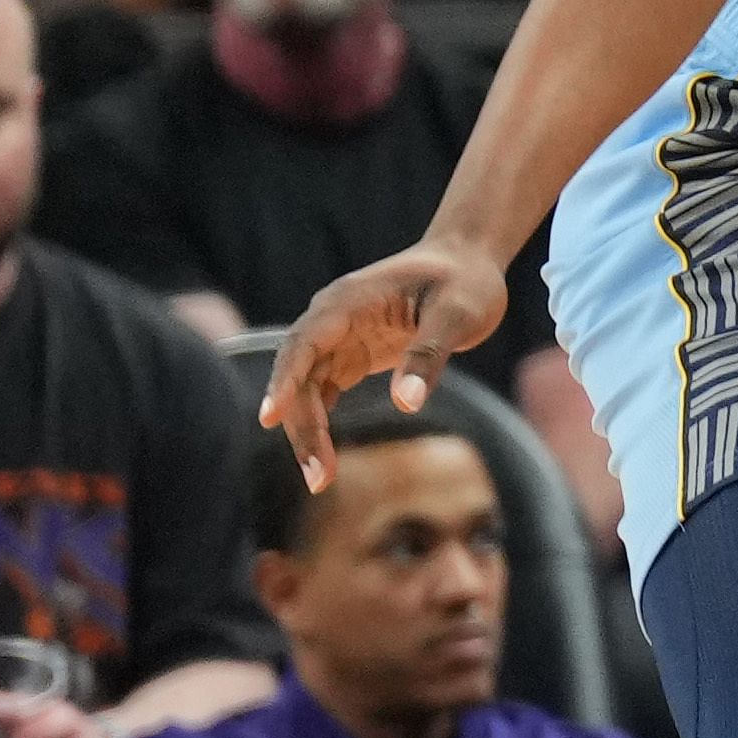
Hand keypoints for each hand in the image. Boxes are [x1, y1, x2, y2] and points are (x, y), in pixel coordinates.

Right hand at [258, 238, 515, 485]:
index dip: (284, 380)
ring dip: (308, 430)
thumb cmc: (466, 281)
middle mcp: (333, 319)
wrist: (469, 260)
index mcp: (348, 301)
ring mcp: (339, 337)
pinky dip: (320, 420)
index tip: (269, 417)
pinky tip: (322, 455)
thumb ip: (429, 355)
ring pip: (307, 388)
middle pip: (300, 375)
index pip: (304, 343)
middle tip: (318, 477)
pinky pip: (323, 390)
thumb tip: (407, 403)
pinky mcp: (352, 354)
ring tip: (321, 478)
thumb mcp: (458, 314)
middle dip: (301, 424)